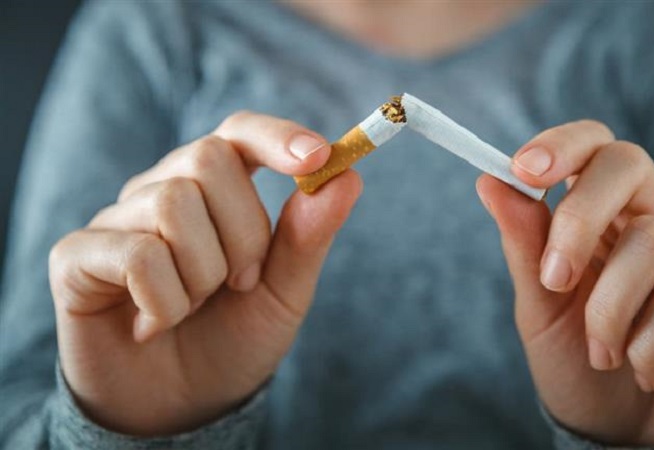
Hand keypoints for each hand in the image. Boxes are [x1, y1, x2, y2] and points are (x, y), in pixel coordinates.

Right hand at [49, 112, 361, 435]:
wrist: (181, 407)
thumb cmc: (232, 339)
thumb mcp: (283, 292)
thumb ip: (309, 236)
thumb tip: (348, 175)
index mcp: (214, 191)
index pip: (238, 132)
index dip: (276, 136)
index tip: (319, 156)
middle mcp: (161, 192)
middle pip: (208, 160)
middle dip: (244, 234)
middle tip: (240, 284)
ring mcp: (117, 221)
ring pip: (173, 204)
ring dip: (204, 274)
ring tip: (194, 307)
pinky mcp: (76, 256)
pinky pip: (136, 254)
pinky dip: (165, 302)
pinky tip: (154, 326)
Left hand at [476, 120, 653, 445]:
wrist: (627, 434)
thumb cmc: (582, 365)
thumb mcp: (540, 308)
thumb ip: (524, 246)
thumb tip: (489, 181)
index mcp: (605, 215)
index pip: (594, 146)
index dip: (562, 144)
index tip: (522, 170)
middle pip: (628, 163)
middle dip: (577, 219)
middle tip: (555, 282)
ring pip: (651, 239)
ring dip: (609, 310)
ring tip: (602, 355)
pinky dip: (649, 343)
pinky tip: (643, 369)